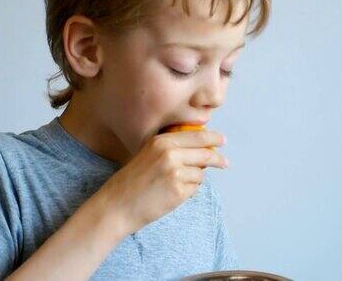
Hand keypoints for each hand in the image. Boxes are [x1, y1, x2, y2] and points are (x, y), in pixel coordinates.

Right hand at [95, 130, 227, 234]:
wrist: (117, 205)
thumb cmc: (131, 182)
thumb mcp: (148, 154)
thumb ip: (170, 148)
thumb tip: (199, 147)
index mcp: (162, 141)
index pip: (197, 135)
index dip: (213, 138)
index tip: (222, 140)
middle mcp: (170, 154)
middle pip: (206, 153)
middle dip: (218, 159)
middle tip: (224, 163)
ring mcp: (175, 172)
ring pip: (201, 173)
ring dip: (195, 179)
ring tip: (175, 185)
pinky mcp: (178, 191)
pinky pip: (195, 189)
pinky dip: (189, 192)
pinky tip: (172, 195)